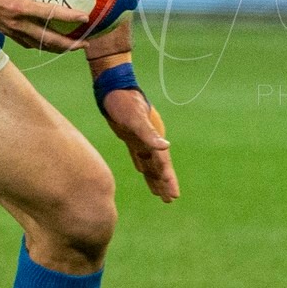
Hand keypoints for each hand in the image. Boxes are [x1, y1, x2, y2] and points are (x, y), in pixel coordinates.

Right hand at [0, 0, 84, 53]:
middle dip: (67, 44)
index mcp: (19, 7)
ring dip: (56, 48)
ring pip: (38, 45)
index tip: (85, 18)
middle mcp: (16, 23)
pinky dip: (41, 44)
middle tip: (85, 43)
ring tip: (72, 47)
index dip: (68, 17)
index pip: (48, 14)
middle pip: (47, 40)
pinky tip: (49, 41)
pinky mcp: (6, 32)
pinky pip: (28, 42)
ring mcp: (11, 30)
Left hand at [102, 87, 177, 202]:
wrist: (112, 87)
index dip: (169, 179)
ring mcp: (140, 138)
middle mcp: (150, 139)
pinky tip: (143, 172)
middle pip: (159, 166)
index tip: (173, 195)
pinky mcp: (130, 135)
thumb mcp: (135, 118)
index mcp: (154, 136)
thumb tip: (165, 146)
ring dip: (154, 177)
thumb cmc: (123, 102)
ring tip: (159, 193)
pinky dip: (142, 165)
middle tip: (170, 200)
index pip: (163, 163)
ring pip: (150, 163)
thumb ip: (149, 133)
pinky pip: (139, 155)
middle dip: (165, 183)